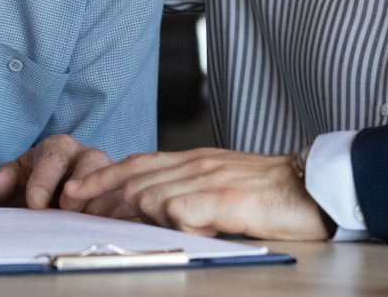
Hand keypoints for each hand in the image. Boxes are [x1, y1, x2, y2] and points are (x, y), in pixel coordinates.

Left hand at [0, 134, 133, 216]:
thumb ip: (4, 183)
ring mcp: (110, 177)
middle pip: (92, 163)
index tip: (35, 203)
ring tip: (82, 225)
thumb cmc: (34, 189)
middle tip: (64, 211)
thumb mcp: (16, 184)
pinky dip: (115, 218)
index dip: (45, 178)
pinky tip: (101, 231)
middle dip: (78, 188)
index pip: (54, 155)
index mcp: (59, 148)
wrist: (56, 203)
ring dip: (98, 205)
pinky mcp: (123, 198)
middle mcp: (88, 157)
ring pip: (113, 183)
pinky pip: (127, 205)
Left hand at [62, 148, 329, 239]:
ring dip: (138, 214)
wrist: (313, 186)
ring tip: (134, 225)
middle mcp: (197, 163)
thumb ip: (191, 189)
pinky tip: (183, 230)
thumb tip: (157, 210)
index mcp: (196, 159)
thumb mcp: (224, 182)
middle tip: (78, 213)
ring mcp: (208, 178)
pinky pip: (177, 210)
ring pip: (148, 193)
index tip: (74, 191)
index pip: (137, 162)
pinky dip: (172, 222)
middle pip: (133, 177)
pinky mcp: (221, 197)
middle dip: (101, 197)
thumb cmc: (273, 192)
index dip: (102, 176)